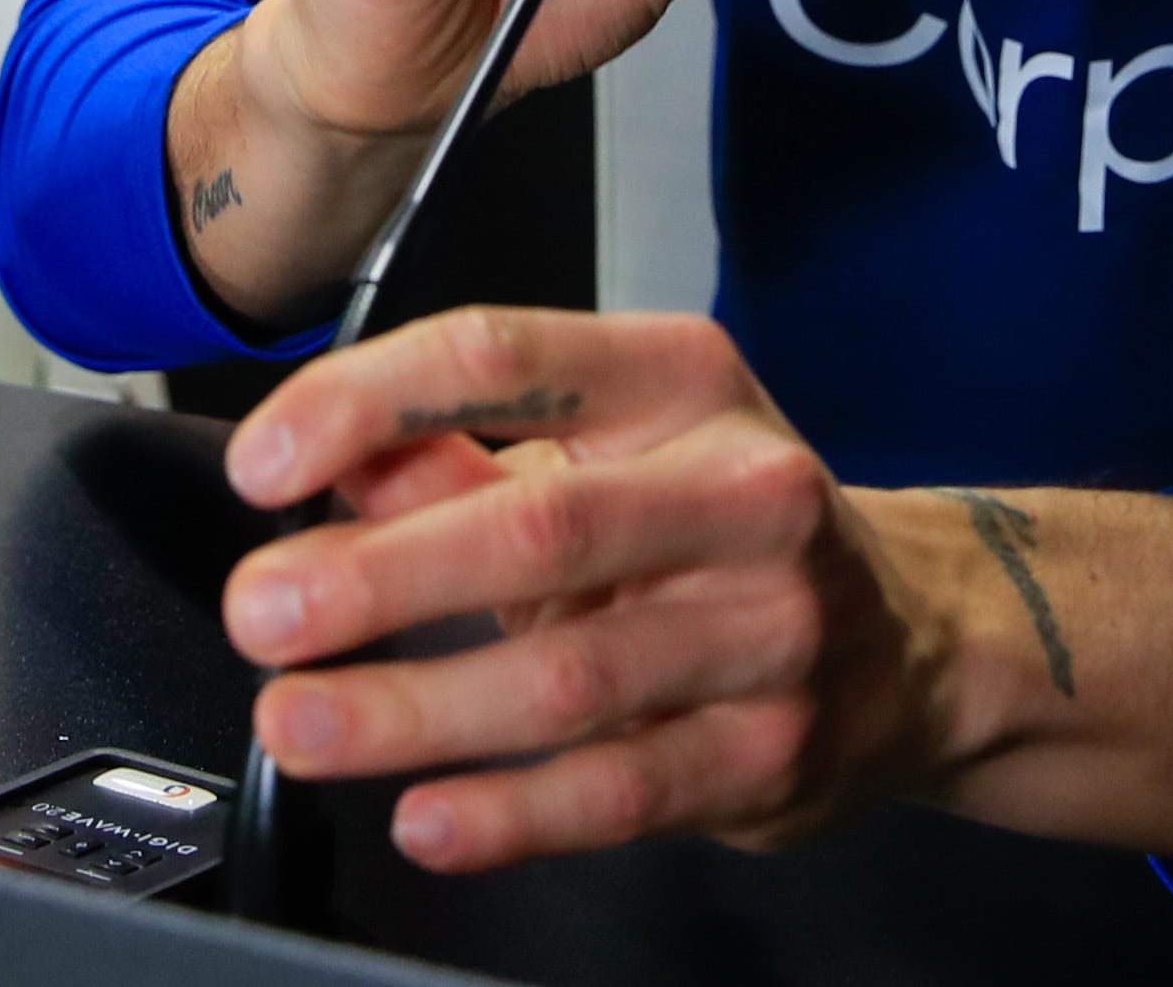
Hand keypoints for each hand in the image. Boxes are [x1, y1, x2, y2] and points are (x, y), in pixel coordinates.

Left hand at [218, 308, 970, 871]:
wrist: (911, 642)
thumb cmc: (716, 525)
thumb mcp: (600, 446)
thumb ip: (453, 453)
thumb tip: (324, 465)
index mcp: (681, 379)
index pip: (501, 356)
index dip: (363, 404)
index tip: (261, 467)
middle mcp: (744, 491)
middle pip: (539, 526)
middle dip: (381, 576)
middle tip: (263, 612)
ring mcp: (770, 632)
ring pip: (571, 679)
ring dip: (416, 709)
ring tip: (302, 723)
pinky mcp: (770, 756)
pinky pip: (622, 792)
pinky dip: (512, 814)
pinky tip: (426, 816)